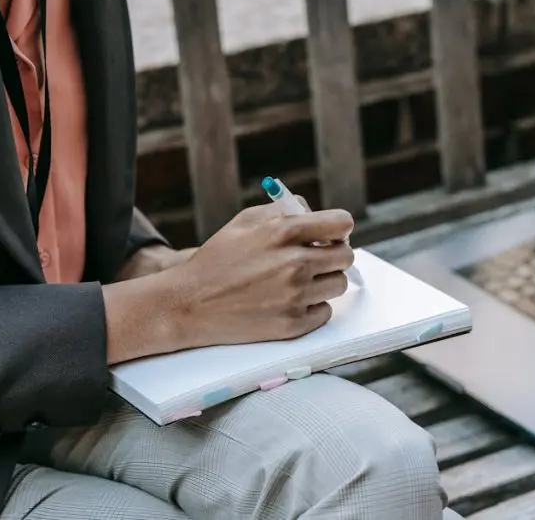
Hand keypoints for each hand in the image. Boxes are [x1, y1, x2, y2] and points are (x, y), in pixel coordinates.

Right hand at [102, 202, 354, 363]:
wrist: (188, 304)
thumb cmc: (216, 260)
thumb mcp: (244, 221)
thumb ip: (283, 210)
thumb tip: (314, 213)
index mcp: (284, 232)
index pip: (342, 224)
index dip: (339, 229)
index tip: (332, 235)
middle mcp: (295, 263)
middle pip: (346, 257)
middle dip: (333, 256)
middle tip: (316, 260)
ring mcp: (296, 296)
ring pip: (339, 285)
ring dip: (325, 281)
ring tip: (299, 282)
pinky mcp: (293, 324)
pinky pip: (325, 312)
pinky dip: (313, 307)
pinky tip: (289, 302)